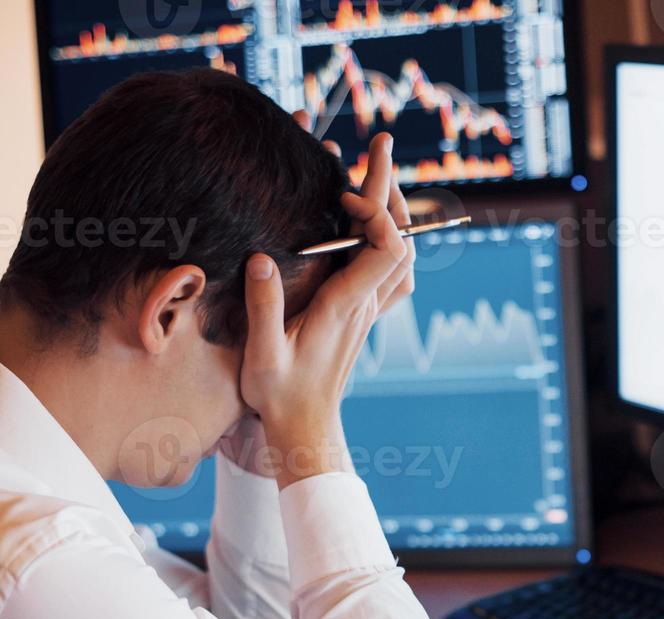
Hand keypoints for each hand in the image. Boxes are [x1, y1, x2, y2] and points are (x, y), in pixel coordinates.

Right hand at [237, 132, 414, 488]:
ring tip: (377, 174)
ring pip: (403, 252)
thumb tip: (260, 259)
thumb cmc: (279, 394)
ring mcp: (368, 309)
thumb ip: (264, 308)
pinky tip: (374, 226)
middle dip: (392, 188)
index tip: (343, 194)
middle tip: (379, 145)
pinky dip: (393, 239)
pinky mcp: (362, 316)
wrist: (304, 428)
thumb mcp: (262, 355)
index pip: (387, 248)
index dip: (376, 212)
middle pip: (402, 238)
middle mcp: (366, 303)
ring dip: (395, 210)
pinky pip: (394, 272)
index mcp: (346, 306)